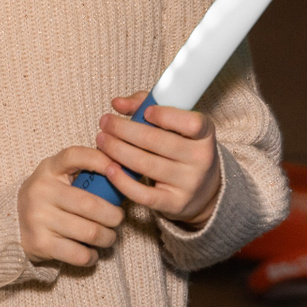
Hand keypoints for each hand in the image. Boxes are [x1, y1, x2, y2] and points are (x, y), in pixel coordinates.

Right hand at [18, 147, 125, 265]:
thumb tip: (125, 173)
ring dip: (107, 237)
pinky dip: (92, 256)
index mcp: (48, 169)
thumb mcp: (59, 178)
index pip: (74, 156)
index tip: (117, 169)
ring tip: (108, 236)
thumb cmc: (50, 198)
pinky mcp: (40, 243)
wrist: (12, 224)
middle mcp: (40, 191)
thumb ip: (85, 173)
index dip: (99, 160)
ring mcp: (38, 218)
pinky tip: (91, 251)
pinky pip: (80, 254)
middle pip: (91, 204)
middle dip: (114, 215)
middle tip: (117, 218)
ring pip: (90, 232)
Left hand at [94, 94, 221, 225]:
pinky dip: (123, 181)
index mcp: (205, 135)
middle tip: (105, 122)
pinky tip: (109, 168)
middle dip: (124, 129)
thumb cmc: (180, 147)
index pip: (191, 123)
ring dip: (117, 150)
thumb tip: (117, 103)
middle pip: (157, 141)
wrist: (201, 190)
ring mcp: (189, 184)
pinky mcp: (175, 203)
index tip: (145, 112)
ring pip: (146, 164)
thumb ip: (145, 105)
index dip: (166, 115)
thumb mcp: (173, 123)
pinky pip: (144, 194)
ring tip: (101, 140)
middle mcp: (201, 159)